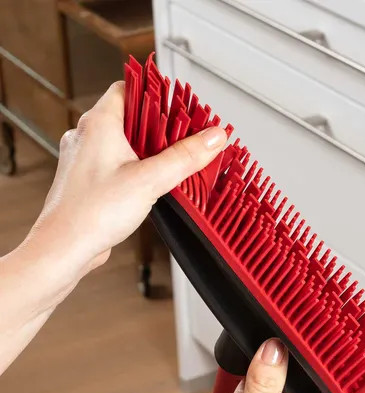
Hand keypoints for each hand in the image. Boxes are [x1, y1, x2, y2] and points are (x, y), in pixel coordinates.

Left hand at [32, 81, 227, 280]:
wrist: (66, 248)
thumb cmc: (92, 212)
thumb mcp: (150, 180)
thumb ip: (185, 157)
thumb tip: (215, 137)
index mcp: (98, 124)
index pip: (128, 89)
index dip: (155, 93)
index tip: (179, 105)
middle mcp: (87, 136)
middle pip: (130, 116)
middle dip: (159, 127)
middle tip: (184, 137)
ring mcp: (86, 159)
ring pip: (124, 142)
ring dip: (148, 150)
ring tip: (171, 162)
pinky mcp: (90, 180)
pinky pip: (117, 164)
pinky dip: (136, 168)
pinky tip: (151, 184)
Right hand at [96, 339, 323, 392]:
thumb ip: (264, 386)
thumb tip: (276, 349)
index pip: (315, 386)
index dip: (311, 360)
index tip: (305, 329)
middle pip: (290, 378)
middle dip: (283, 356)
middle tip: (281, 322)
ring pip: (264, 379)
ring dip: (261, 362)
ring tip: (262, 332)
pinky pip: (242, 387)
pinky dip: (241, 374)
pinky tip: (243, 356)